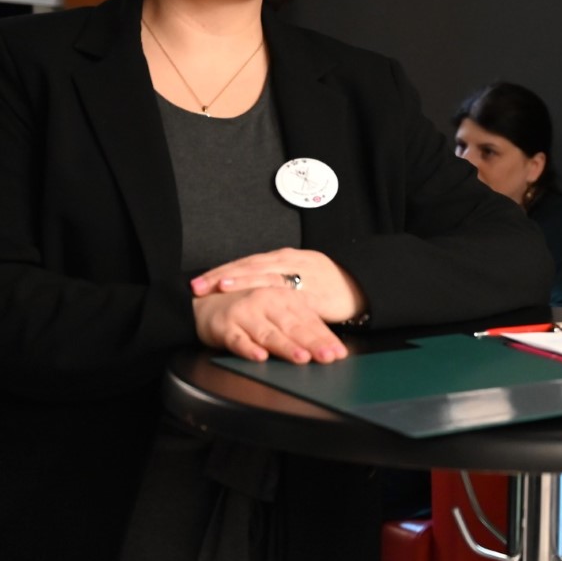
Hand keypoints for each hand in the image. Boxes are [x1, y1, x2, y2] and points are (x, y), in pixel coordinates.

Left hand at [190, 248, 365, 324]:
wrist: (362, 283)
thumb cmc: (329, 281)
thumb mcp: (300, 272)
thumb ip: (277, 276)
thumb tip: (250, 283)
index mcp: (284, 257)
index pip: (247, 262)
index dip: (222, 271)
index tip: (198, 281)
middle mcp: (290, 262)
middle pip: (250, 267)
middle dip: (223, 276)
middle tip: (199, 286)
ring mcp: (302, 276)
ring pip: (266, 275)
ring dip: (242, 280)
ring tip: (222, 286)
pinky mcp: (314, 293)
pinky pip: (289, 296)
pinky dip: (271, 298)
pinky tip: (259, 303)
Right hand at [192, 287, 348, 363]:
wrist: (208, 299)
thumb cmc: (250, 308)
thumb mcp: (278, 310)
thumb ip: (300, 323)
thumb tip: (328, 345)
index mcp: (284, 297)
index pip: (309, 320)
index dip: (325, 337)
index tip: (339, 353)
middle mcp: (266, 302)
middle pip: (293, 326)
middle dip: (313, 343)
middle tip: (328, 357)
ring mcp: (246, 314)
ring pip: (269, 333)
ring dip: (286, 347)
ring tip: (302, 358)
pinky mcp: (225, 326)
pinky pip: (238, 340)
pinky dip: (249, 349)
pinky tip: (261, 357)